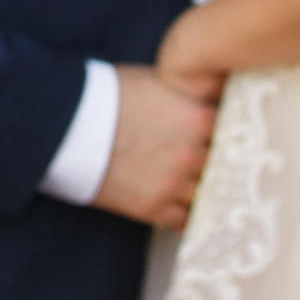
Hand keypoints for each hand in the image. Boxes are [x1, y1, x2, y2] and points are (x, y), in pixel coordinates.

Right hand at [92, 64, 220, 228]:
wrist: (65, 123)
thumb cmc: (107, 94)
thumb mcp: (156, 79)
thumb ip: (188, 93)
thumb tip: (209, 93)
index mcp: (197, 117)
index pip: (233, 130)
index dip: (228, 132)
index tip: (224, 136)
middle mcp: (192, 154)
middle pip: (224, 165)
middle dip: (217, 162)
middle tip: (211, 160)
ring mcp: (173, 184)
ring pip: (206, 194)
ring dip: (202, 189)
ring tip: (196, 184)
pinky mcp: (152, 208)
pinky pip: (184, 219)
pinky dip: (185, 213)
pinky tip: (183, 204)